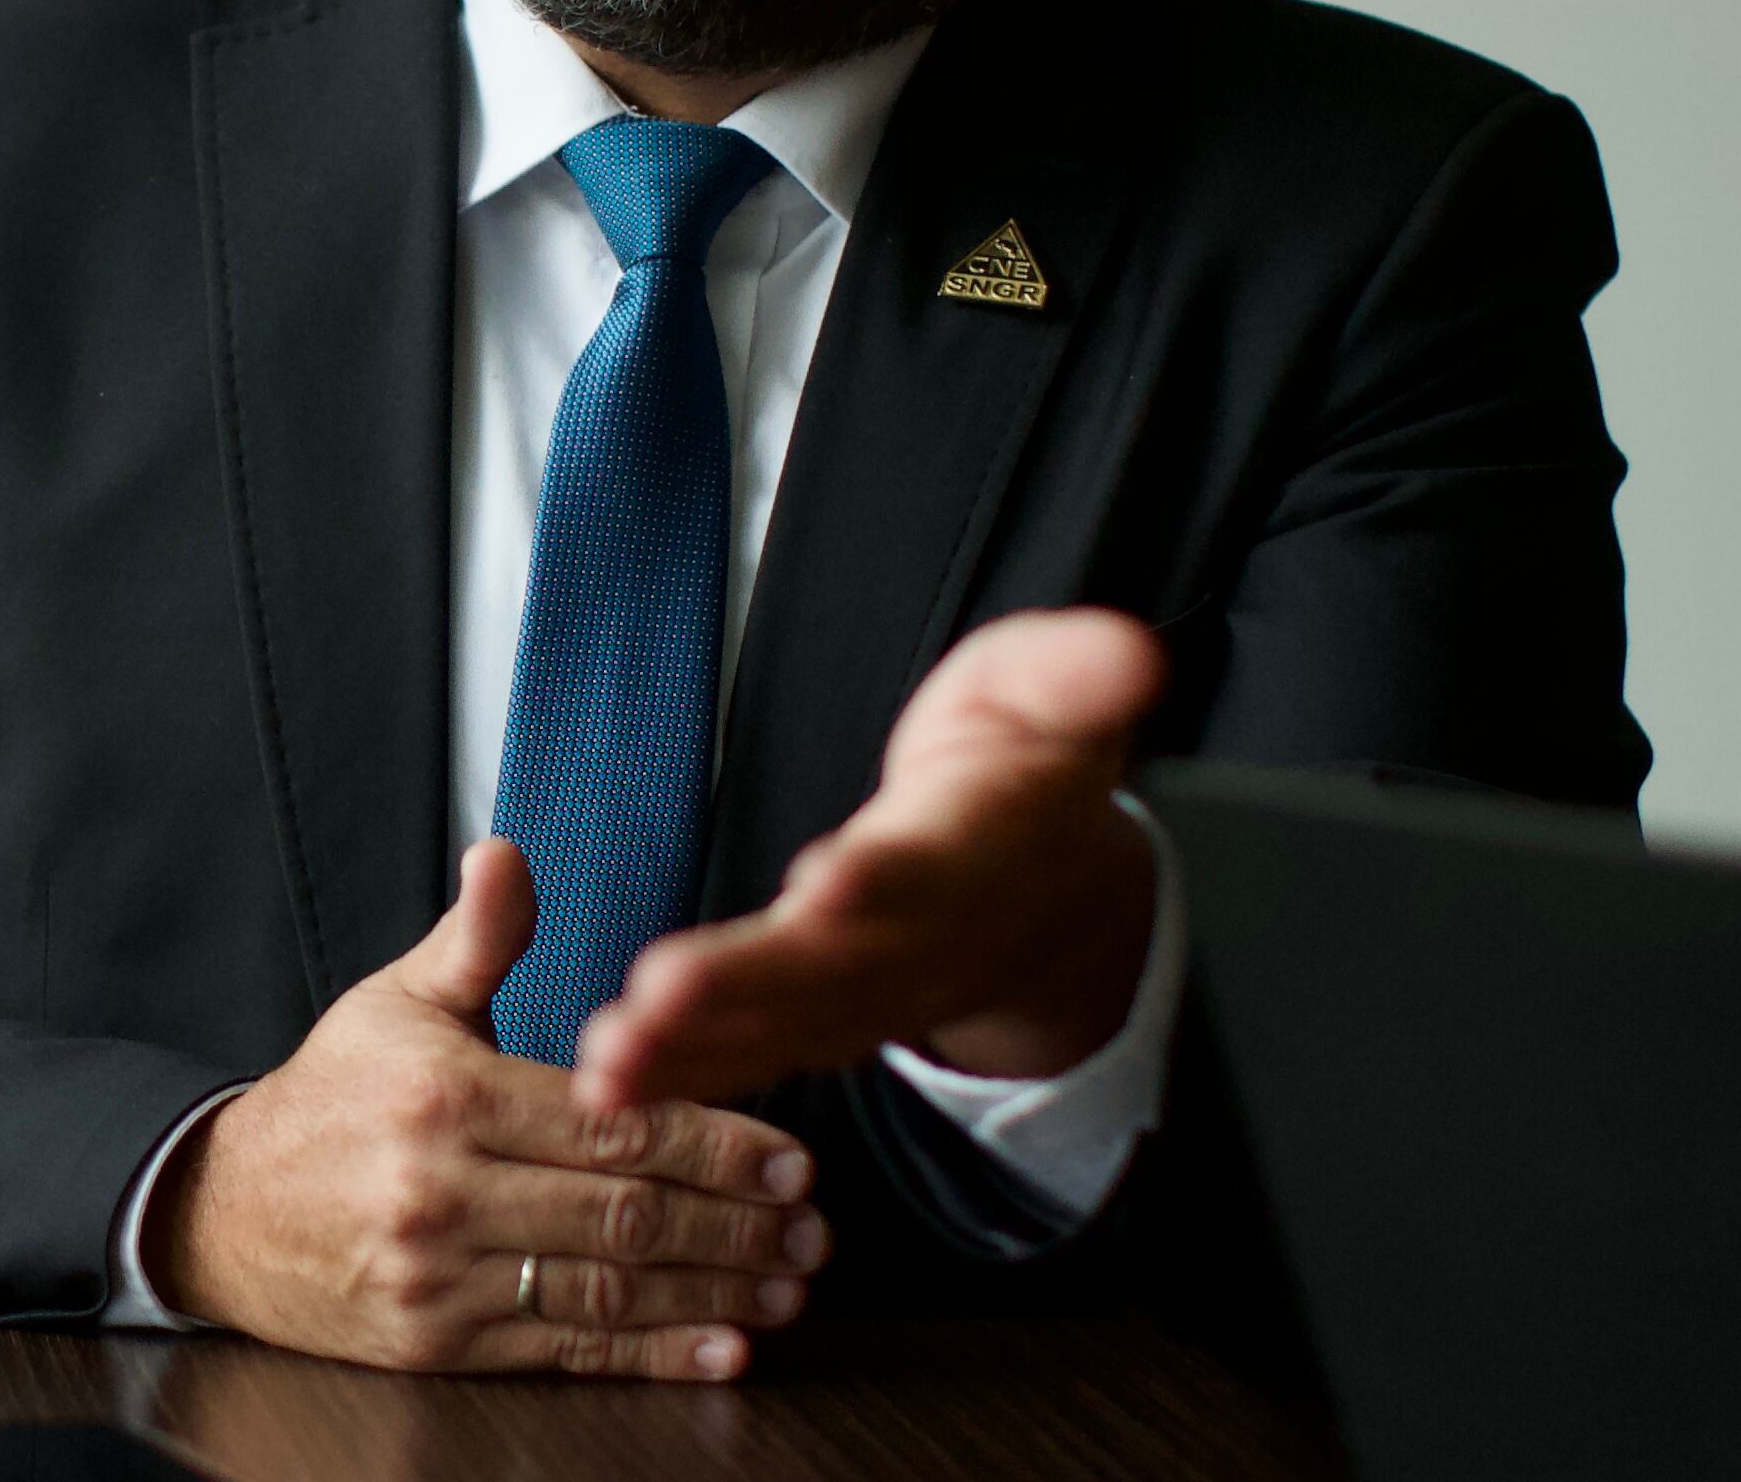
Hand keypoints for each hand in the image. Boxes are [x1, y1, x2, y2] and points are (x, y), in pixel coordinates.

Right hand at [144, 839, 827, 1379]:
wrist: (220, 1213)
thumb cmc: (328, 1101)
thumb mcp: (393, 1001)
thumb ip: (475, 937)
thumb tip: (509, 850)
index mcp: (448, 1096)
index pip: (611, 1121)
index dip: (714, 1144)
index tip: (792, 1154)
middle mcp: (443, 1189)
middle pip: (623, 1212)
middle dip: (735, 1223)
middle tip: (813, 1227)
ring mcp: (437, 1276)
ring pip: (606, 1290)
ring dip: (713, 1292)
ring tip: (788, 1285)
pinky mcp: (434, 1345)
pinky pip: (565, 1351)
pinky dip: (652, 1355)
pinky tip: (720, 1345)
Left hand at [573, 607, 1165, 1112]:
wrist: (1047, 889)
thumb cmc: (1025, 768)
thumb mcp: (1051, 697)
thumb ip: (1076, 675)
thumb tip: (1132, 652)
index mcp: (971, 850)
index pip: (932, 869)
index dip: (886, 881)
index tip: (827, 883)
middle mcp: (917, 939)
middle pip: (833, 969)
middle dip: (746, 985)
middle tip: (661, 995)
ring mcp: (871, 993)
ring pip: (781, 1029)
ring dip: (693, 1049)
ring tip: (611, 1064)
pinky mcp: (824, 1019)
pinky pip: (752, 1053)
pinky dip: (684, 1075)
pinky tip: (609, 1088)